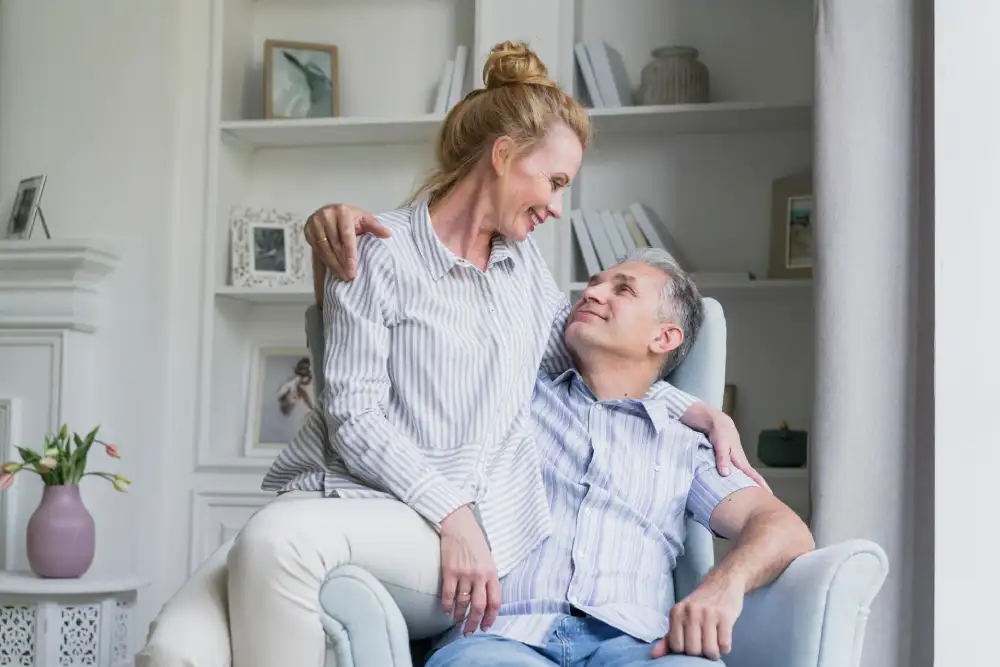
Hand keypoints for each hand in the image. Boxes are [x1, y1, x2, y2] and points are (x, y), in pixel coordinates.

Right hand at [304, 204, 390, 279]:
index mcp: (342, 211)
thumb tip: (388, 234)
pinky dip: (325, 260)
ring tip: (342, 275)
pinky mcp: (308, 230)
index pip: (346, 235)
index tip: (353, 266)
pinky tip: (333, 268)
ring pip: (324, 248)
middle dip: (342, 262)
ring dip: (333, 264)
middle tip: (350, 276)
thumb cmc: (351, 218)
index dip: (350, 252)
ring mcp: (315, 222)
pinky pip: (316, 249)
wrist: (332, 212)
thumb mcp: (365, 219)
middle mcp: (326, 215)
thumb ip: (375, 227)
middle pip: (335, 244)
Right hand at [439, 506, 501, 634]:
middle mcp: (479, 575)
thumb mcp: (488, 557)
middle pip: (479, 607)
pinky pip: (448, 594)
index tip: (486, 626)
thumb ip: (488, 576)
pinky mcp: (449, 571)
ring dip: (459, 616)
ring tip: (457, 622)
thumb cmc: (474, 539)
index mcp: (491, 572)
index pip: (495, 601)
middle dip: (474, 623)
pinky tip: (446, 610)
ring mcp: (464, 574)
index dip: (491, 617)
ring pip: (462, 603)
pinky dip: (446, 605)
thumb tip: (486, 595)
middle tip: (470, 631)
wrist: (458, 524)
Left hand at [651, 573, 744, 660]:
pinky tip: (722, 638)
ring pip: (709, 650)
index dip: (684, 651)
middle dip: (700, 653)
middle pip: (693, 650)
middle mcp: (690, 612)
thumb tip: (654, 654)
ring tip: (714, 644)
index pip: (676, 646)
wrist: (722, 583)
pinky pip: (724, 644)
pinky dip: (725, 647)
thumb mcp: (681, 615)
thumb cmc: (701, 603)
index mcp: (676, 612)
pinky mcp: (725, 617)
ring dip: (713, 653)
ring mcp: (708, 614)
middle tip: (704, 645)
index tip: (690, 644)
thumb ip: (669, 636)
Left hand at [709, 412, 770, 492]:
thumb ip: (723, 458)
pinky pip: (736, 474)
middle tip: (764, 504)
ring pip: (744, 477)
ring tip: (752, 500)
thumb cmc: (721, 433)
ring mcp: (735, 462)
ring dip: (748, 486)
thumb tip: (726, 474)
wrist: (718, 423)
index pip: (753, 475)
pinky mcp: (729, 461)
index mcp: (740, 461)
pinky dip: (738, 481)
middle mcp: (740, 463)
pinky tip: (736, 488)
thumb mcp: (721, 444)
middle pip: (751, 479)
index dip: (761, 485)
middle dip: (758, 489)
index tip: (769, 495)